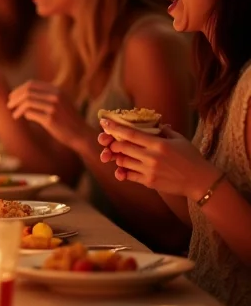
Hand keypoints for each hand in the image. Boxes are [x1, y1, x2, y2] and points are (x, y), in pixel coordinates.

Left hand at [7, 81, 88, 149]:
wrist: (81, 134)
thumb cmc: (67, 119)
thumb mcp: (60, 102)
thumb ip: (45, 96)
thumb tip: (22, 94)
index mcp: (57, 90)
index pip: (31, 84)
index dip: (19, 90)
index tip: (12, 97)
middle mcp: (55, 96)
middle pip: (27, 92)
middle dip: (15, 98)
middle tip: (9, 105)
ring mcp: (53, 107)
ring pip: (27, 102)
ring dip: (18, 108)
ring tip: (14, 115)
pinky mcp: (50, 119)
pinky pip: (31, 114)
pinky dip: (25, 115)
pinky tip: (25, 118)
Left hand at [98, 119, 217, 198]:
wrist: (201, 181)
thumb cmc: (192, 158)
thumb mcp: (179, 140)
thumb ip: (164, 131)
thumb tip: (155, 123)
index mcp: (158, 144)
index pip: (130, 134)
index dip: (114, 128)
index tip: (103, 123)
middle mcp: (151, 157)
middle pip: (122, 147)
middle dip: (113, 143)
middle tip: (111, 141)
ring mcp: (149, 170)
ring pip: (122, 162)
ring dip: (119, 157)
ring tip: (122, 155)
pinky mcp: (149, 182)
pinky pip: (128, 175)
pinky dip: (124, 171)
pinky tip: (126, 168)